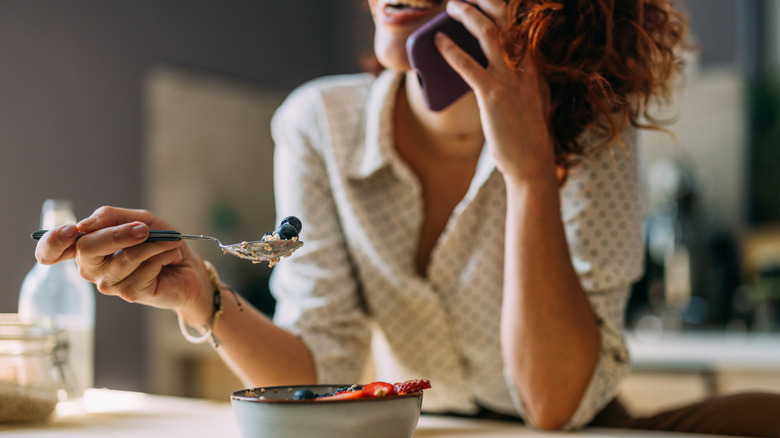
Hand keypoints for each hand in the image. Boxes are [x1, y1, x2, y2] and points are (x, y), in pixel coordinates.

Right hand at [35, 206, 211, 319]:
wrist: (189, 267)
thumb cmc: (161, 242)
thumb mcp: (139, 219)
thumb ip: (111, 217)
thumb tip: (83, 225)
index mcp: (88, 247)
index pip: (51, 250)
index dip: (52, 241)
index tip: (71, 230)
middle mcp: (92, 268)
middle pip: (87, 249)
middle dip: (117, 234)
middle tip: (145, 228)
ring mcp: (109, 283)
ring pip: (124, 258)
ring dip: (153, 244)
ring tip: (170, 242)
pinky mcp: (129, 293)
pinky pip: (144, 269)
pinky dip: (163, 255)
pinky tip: (171, 257)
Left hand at [437, 0, 556, 185]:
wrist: (532, 162)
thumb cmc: (525, 134)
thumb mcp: (527, 99)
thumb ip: (514, 79)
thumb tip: (486, 65)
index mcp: (534, 66)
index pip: (521, 26)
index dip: (505, 7)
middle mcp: (525, 66)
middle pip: (507, 19)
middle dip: (486, 0)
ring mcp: (510, 79)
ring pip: (488, 33)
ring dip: (467, 14)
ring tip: (451, 7)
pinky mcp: (492, 96)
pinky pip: (467, 65)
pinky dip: (450, 50)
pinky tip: (437, 42)